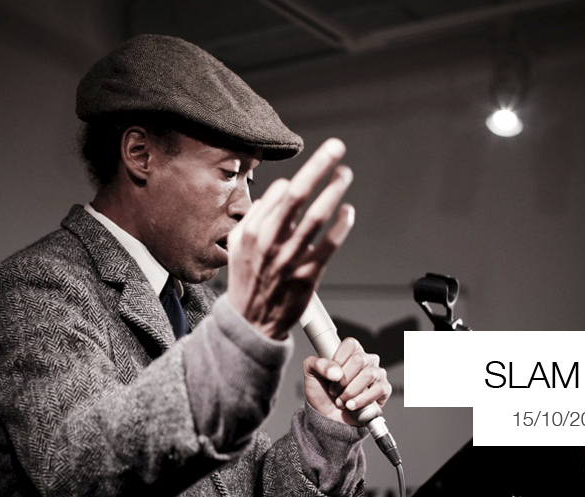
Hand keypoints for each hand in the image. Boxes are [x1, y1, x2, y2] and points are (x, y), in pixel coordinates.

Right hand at [227, 138, 354, 338]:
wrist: (252, 323)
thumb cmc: (246, 281)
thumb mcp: (236, 244)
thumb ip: (254, 216)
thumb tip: (275, 193)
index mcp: (254, 231)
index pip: (280, 193)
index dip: (298, 178)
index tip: (310, 172)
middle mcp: (273, 242)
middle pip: (298, 194)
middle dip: (319, 166)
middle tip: (335, 148)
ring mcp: (292, 259)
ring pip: (317, 216)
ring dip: (334, 190)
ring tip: (344, 174)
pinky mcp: (310, 275)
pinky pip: (330, 245)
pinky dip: (342, 225)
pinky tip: (348, 211)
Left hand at [303, 337, 391, 425]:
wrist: (327, 418)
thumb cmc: (321, 393)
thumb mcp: (310, 373)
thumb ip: (317, 364)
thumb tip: (337, 372)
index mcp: (350, 352)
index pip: (350, 344)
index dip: (338, 359)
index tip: (330, 374)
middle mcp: (366, 360)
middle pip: (359, 360)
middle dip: (343, 380)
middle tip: (334, 390)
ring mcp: (376, 374)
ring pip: (368, 374)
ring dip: (350, 391)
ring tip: (341, 400)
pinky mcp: (383, 390)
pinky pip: (378, 389)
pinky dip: (361, 400)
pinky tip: (351, 406)